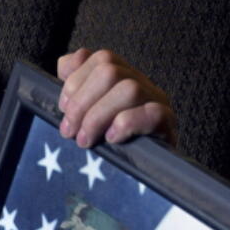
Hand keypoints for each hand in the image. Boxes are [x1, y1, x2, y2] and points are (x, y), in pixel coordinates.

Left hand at [56, 48, 175, 147]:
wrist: (143, 171)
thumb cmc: (112, 142)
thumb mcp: (88, 112)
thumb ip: (77, 85)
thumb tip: (65, 64)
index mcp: (123, 75)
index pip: (101, 58)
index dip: (76, 80)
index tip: (62, 108)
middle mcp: (142, 82)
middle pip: (110, 70)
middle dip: (82, 102)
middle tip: (70, 130)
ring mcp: (158, 101)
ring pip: (129, 90)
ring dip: (97, 116)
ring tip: (85, 140)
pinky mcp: (167, 123)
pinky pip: (151, 113)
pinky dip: (125, 124)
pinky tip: (111, 139)